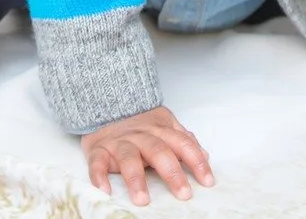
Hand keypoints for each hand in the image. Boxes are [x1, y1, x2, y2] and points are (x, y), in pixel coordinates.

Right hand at [81, 105, 213, 205]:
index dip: (196, 161)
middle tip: (183, 193)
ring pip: (129, 158)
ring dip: (136, 178)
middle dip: (172, 173)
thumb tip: (205, 155)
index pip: (183, 144)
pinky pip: (97, 162)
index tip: (207, 181)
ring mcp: (119, 142)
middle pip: (159, 151)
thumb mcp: (164, 125)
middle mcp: (141, 135)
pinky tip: (105, 190)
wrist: (104, 106)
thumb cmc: (138, 123)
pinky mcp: (98, 150)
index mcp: (160, 129)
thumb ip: (183, 139)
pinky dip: (99, 176)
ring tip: (142, 199)